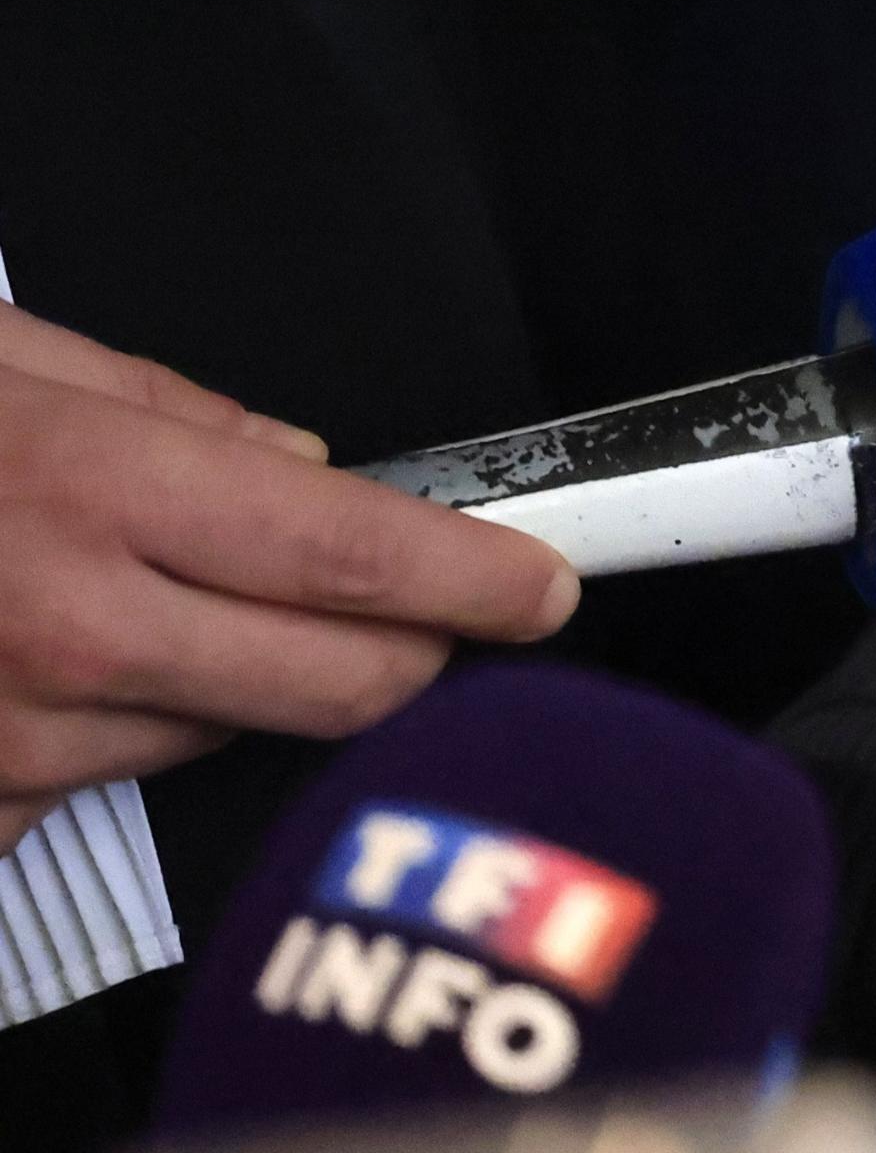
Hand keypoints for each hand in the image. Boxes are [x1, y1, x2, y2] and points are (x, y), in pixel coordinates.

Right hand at [0, 302, 578, 843]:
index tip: (543, 588)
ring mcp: (22, 740)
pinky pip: (107, 786)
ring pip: (227, 732)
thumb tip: (293, 465)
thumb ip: (163, 407)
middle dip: (411, 649)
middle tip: (415, 613)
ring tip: (130, 605)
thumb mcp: (2, 366)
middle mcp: (76, 631)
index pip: (353, 556)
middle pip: (337, 679)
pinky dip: (114, 734)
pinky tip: (49, 674)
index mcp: (100, 491)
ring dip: (233, 680)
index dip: (474, 578)